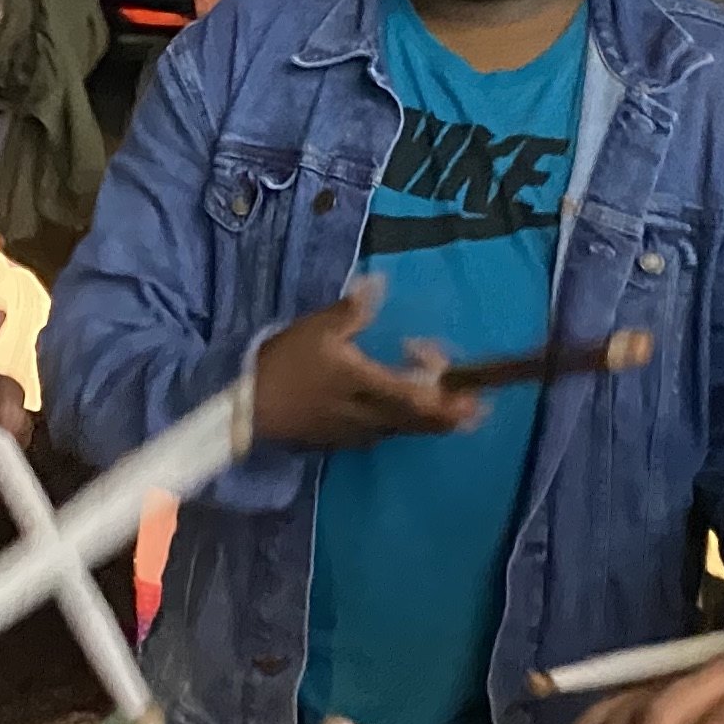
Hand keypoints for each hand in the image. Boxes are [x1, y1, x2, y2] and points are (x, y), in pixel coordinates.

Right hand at [252, 286, 479, 451]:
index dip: (447, 396)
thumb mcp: (318, 329)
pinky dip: (398, 424)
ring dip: (425, 420)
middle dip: (451, 416)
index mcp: (369, 386)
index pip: (421, 399)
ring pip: (403, 431)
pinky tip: (395, 411)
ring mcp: (357, 433)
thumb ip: (353, 311)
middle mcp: (371, 416)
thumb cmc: (285, 365)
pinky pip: (381, 434)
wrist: (248, 409)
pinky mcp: (341, 440)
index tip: (461, 384)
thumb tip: (379, 283)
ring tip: (442, 406)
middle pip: (421, 423)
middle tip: (474, 406)